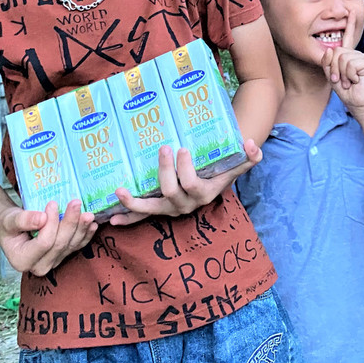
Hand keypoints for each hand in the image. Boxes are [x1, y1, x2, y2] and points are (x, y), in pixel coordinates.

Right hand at [0, 199, 96, 276]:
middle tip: (75, 202)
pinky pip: (77, 246)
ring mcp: (53, 262)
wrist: (13, 228)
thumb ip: (23, 220)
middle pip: (60, 244)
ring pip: (71, 245)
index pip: (44, 243)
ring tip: (88, 213)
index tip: (52, 203)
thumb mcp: (10, 220)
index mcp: (22, 260)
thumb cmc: (8, 224)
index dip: (51, 223)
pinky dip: (86, 235)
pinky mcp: (63, 256)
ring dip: (81, 228)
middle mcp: (39, 266)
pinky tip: (93, 224)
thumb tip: (42, 218)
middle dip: (70, 223)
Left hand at [109, 137, 262, 225]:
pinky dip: (127, 216)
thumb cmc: (222, 172)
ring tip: (120, 191)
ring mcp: (169, 209)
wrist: (212, 186)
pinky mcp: (157, 209)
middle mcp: (185, 205)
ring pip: (150, 209)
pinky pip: (141, 216)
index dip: (186, 170)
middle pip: (170, 192)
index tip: (182, 149)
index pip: (192, 184)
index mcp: (203, 194)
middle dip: (164, 171)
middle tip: (164, 148)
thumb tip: (251, 143)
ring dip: (133, 203)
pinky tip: (112, 218)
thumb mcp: (236, 165)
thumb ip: (249, 157)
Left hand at [321, 17, 363, 120]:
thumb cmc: (345, 90)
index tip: (351, 11)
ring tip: (348, 81)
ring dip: (341, 73)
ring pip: (342, 58)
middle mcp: (356, 54)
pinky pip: (350, 64)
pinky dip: (349, 75)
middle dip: (334, 68)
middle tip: (340, 79)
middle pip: (336, 52)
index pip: (348, 37)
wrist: (357, 102)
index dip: (350, 24)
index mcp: (348, 55)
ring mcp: (362, 58)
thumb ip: (328, 62)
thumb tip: (331, 49)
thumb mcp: (331, 75)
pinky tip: (355, 80)